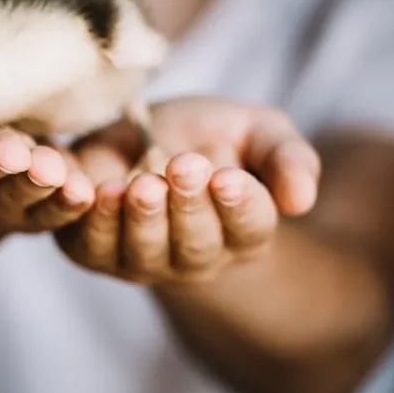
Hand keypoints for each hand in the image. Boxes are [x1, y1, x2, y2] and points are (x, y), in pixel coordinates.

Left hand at [55, 97, 320, 285]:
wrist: (142, 133)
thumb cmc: (210, 135)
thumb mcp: (259, 132)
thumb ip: (288, 160)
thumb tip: (301, 201)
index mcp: (243, 233)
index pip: (249, 229)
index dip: (240, 205)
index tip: (227, 176)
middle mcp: (194, 258)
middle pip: (195, 245)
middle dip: (189, 206)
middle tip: (184, 166)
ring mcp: (142, 260)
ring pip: (143, 252)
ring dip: (142, 219)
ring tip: (142, 185)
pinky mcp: (94, 250)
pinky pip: (92, 247)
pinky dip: (94, 221)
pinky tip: (94, 191)